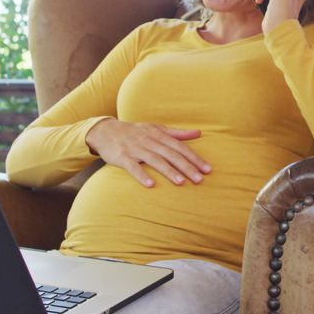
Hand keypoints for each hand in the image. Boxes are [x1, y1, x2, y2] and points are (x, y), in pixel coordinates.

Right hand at [85, 118, 211, 187]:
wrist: (105, 130)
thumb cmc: (136, 131)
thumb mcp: (157, 129)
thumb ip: (178, 133)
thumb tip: (199, 133)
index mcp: (159, 134)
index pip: (181, 147)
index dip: (195, 158)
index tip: (207, 169)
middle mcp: (149, 141)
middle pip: (171, 154)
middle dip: (187, 167)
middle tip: (200, 179)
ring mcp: (135, 148)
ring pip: (155, 160)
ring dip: (169, 171)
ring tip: (181, 182)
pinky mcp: (122, 157)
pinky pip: (132, 167)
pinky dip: (141, 175)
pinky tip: (150, 185)